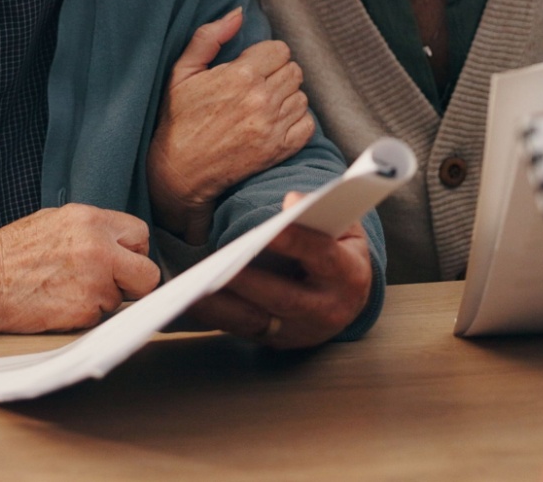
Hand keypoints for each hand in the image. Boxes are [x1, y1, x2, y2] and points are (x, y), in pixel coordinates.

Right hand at [0, 205, 161, 333]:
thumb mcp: (55, 221)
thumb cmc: (12, 252)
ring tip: (69, 290)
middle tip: (112, 283)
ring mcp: (94, 283)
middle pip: (147, 274)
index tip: (121, 260)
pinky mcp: (84, 311)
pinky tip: (60, 303)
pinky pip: (100, 317)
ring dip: (103, 299)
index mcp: (92, 221)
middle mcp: (99, 250)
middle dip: (134, 281)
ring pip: (121, 299)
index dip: (132, 251)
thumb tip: (117, 244)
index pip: (140, 235)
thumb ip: (91, 231)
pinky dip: (85, 314)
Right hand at [148, 7, 314, 243]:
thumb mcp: (182, 72)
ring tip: (262, 106)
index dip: (266, 56)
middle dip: (277, 74)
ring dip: (286, 98)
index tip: (253, 67)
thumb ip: (210, 37)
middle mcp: (262, 99)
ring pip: (301, 96)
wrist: (179, 171)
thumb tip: (238, 13)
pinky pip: (307, 123)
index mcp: (241, 75)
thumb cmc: (178, 120)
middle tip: (257, 86)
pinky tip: (274, 122)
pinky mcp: (280, 149)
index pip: (280, 50)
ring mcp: (273, 126)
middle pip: (294, 70)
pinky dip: (295, 121)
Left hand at [180, 191, 371, 349]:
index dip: (296, 243)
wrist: (349, 298)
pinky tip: (192, 300)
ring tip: (193, 285)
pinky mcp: (279, 341)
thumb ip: (321, 211)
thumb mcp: (344, 226)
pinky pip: (242, 330)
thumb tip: (292, 202)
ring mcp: (302, 331)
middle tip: (217, 265)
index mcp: (349, 275)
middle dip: (248, 281)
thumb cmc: (340, 250)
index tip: (269, 231)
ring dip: (222, 305)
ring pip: (257, 320)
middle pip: (284, 298)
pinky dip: (215, 316)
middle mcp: (328, 310)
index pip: (323, 257)